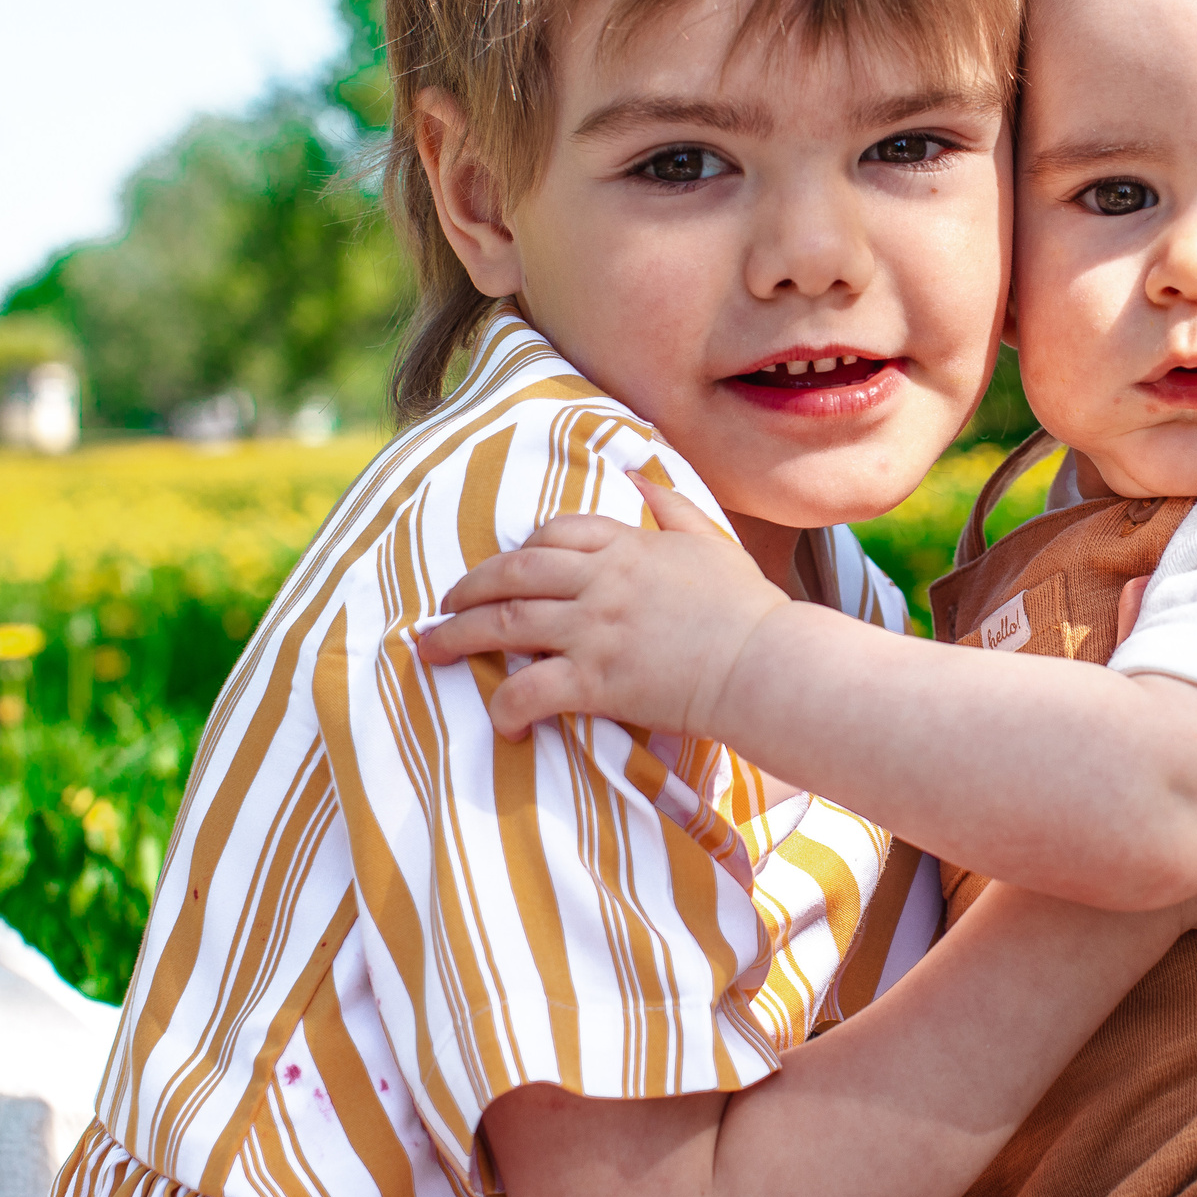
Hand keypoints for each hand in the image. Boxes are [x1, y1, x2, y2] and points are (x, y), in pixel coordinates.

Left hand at [414, 473, 789, 738]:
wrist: (764, 664)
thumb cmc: (747, 609)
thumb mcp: (712, 541)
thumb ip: (672, 506)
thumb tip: (640, 476)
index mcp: (627, 546)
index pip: (554, 533)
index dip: (522, 549)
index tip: (507, 569)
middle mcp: (601, 581)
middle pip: (512, 573)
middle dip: (468, 589)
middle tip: (443, 606)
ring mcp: (594, 629)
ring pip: (504, 624)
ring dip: (458, 636)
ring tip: (432, 649)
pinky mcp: (595, 680)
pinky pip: (529, 688)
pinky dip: (505, 705)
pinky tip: (501, 720)